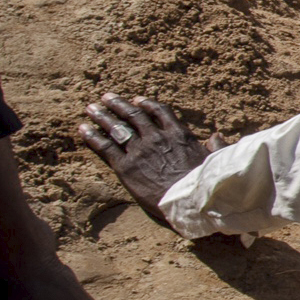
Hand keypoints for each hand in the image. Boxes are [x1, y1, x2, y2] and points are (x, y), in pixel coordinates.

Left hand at [76, 94, 220, 222]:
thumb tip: (216, 136)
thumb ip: (215, 146)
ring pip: (117, 127)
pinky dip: (93, 136)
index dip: (147, 105)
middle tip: (106, 98)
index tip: (137, 100)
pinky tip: (83, 128)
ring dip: (103, 116)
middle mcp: (156, 137)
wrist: (189, 200)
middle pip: (134, 115)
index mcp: (178, 135)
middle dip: (118, 105)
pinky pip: (105, 147)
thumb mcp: (215, 160)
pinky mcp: (126, 166)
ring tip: (92, 108)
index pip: (160, 112)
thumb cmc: (205, 183)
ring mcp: (140, 150)